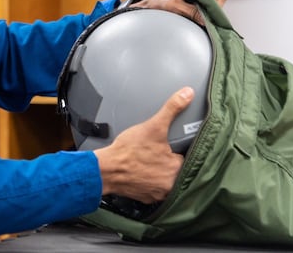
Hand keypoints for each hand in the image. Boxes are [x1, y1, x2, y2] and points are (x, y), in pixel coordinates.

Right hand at [93, 87, 193, 204]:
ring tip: (148, 161)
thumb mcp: (153, 126)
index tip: (169, 146)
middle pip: (177, 170)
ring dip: (160, 172)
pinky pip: (154, 189)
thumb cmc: (127, 151)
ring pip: (166, 180)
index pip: (187, 157)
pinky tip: (141, 172)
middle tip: (155, 152)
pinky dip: (149, 181)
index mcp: (177, 168)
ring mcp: (158, 194)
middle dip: (168, 161)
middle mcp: (171, 185)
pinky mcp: (146, 198)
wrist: (105, 169)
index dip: (178, 149)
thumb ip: (172, 108)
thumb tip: (187, 94)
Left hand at [135, 0, 227, 24]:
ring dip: (214, 3)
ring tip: (202, 13)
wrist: (157, 6)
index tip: (205, 10)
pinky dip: (215, 4)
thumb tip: (205, 19)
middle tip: (205, 13)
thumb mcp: (171, 7)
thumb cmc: (160, 3)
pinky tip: (204, 11)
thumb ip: (188, 11)